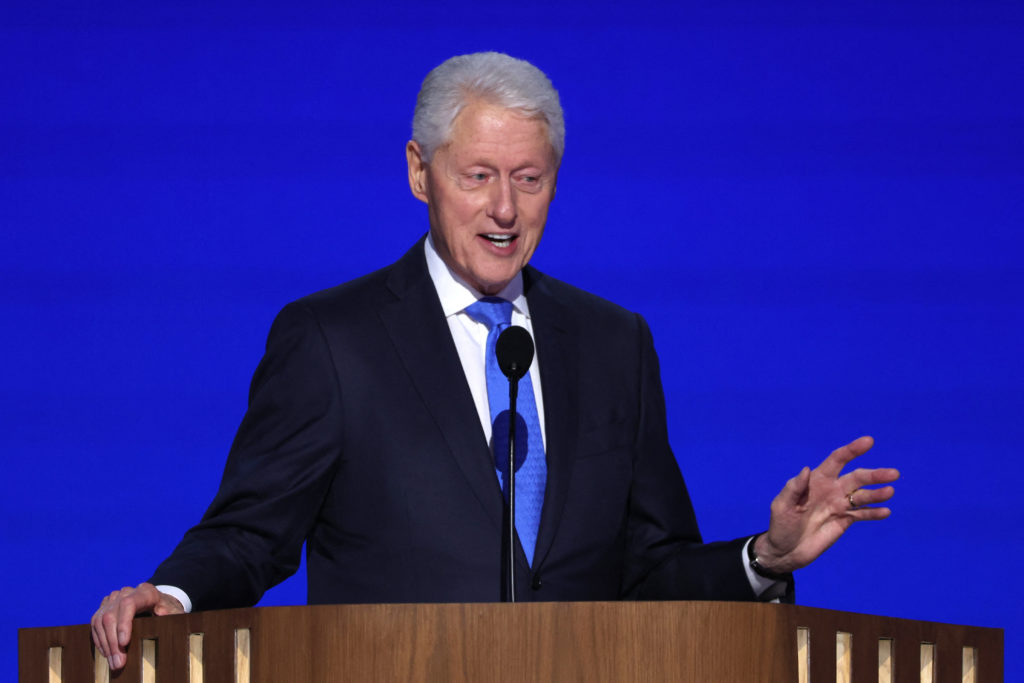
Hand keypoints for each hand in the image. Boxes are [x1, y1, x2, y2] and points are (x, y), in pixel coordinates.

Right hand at [91, 582, 183, 669]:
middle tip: (118, 662)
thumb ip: (173, 613)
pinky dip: (99, 640)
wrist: (159, 603)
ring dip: (105, 644)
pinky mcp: (105, 606)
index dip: (123, 624)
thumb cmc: (168, 610)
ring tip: (113, 661)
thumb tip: (162, 613)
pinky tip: (106, 653)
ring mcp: (113, 599)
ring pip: (100, 620)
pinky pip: (95, 623)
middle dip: (113, 642)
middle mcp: (126, 592)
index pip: (128, 604)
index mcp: (145, 592)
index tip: (124, 643)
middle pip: (111, 615)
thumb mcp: (176, 612)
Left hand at [754, 436, 898, 573]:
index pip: (837, 460)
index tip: (869, 442)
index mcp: (816, 480)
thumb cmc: (781, 524)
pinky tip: (886, 512)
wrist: (786, 550)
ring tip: (890, 492)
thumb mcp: (782, 505)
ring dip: (877, 493)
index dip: (852, 450)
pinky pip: (862, 514)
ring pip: (862, 496)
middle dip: (874, 474)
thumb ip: (794, 488)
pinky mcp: (844, 521)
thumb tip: (807, 469)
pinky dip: (874, 513)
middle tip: (893, 473)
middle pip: (856, 477)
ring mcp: (839, 505)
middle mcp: (831, 489)